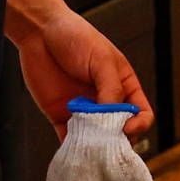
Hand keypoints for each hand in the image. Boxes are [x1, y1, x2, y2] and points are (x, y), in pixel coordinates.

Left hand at [15, 7, 154, 138]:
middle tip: (108, 141)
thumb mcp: (102, 60)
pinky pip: (70, 138)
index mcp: (124, 87)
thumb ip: (112, 90)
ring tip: (90, 146)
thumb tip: (115, 119)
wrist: (39, 32)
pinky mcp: (62, 116)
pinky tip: (74, 148)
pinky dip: (73, 147)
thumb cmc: (76, 37)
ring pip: (97, 138)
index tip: (127, 127)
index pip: (141, 113)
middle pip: (120, 130)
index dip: (139, 124)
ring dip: (95, 145)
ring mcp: (84, 111)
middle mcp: (106, 101)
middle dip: (117, 138)